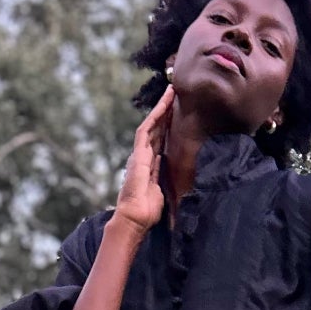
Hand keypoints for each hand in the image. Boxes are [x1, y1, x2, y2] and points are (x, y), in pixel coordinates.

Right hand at [113, 86, 174, 235]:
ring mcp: (140, 152)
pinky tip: (164, 104)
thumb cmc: (147, 211)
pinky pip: (147, 129)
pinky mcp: (138, 153)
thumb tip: (168, 175)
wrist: (135, 217)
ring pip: (152, 124)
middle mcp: (143, 155)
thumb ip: (162, 180)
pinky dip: (156, 116)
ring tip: (172, 92)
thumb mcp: (160, 192)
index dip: (167, 126)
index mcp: (149, 164)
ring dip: (162, 108)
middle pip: (156, 128)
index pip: (160, 140)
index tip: (176, 113)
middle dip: (165, 112)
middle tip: (175, 94)